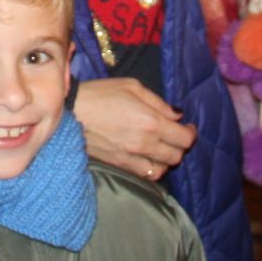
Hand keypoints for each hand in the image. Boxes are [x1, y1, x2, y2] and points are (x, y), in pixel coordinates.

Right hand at [72, 77, 195, 179]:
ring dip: (166, 160)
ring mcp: (132, 157)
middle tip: (175, 135)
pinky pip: (144, 174)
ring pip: (162, 169)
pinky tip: (146, 157)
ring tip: (161, 148)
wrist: (70, 112)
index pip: (184, 138)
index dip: (191, 133)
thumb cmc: (100, 93)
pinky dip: (151, 168)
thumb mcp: (132, 86)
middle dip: (181, 146)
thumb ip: (158, 102)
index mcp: (151, 121)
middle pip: (176, 156)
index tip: (188, 126)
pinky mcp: (120, 165)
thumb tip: (177, 115)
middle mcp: (145, 143)